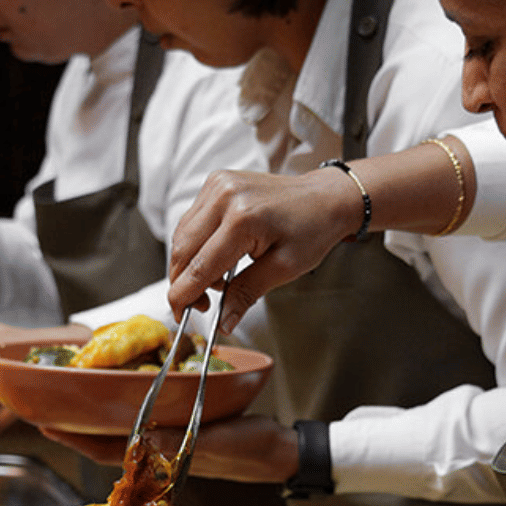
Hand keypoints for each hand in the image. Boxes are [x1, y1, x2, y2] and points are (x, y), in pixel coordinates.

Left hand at [39, 415, 297, 483]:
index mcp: (161, 460)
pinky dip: (130, 409)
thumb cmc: (252, 448)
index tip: (45, 425)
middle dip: (77, 427)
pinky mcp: (184, 431)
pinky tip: (121, 395)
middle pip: (108, 441)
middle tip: (45, 409)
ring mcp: (170, 443)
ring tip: (72, 400)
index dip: (75, 438)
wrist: (282, 451)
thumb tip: (141, 442)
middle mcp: (159, 453)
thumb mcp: (215, 441)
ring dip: (99, 418)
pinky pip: (148, 422)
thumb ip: (179, 443)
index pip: (107, 450)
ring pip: (125, 432)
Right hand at [167, 166, 361, 330]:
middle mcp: (223, 196)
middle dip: (183, 283)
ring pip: (182, 235)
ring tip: (218, 282)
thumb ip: (246, 294)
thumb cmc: (311, 230)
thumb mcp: (284, 269)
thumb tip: (222, 323)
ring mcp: (217, 185)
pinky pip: (192, 221)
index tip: (181, 317)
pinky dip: (196, 245)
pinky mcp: (216, 183)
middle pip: (182, 250)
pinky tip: (217, 258)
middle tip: (201, 305)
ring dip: (189, 265)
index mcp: (242, 219)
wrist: (324, 198)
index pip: (199, 267)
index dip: (184, 297)